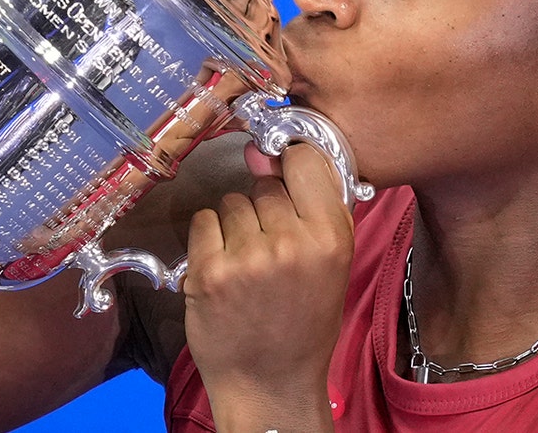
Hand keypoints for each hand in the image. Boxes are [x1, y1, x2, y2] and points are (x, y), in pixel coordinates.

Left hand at [183, 143, 353, 430]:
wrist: (270, 384)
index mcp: (331, 239)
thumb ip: (316, 210)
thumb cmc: (303, 325)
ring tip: (246, 264)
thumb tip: (273, 154)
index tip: (284, 174)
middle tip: (268, 249)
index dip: (291, 165)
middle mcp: (291, 243)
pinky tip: (223, 268)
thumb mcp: (333, 265)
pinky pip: (204, 221)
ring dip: (234, 225)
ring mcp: (247, 256)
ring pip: (232, 201)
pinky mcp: (209, 270)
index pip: (306, 162)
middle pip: (265, 187)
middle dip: (263, 210)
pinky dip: (209, 239)